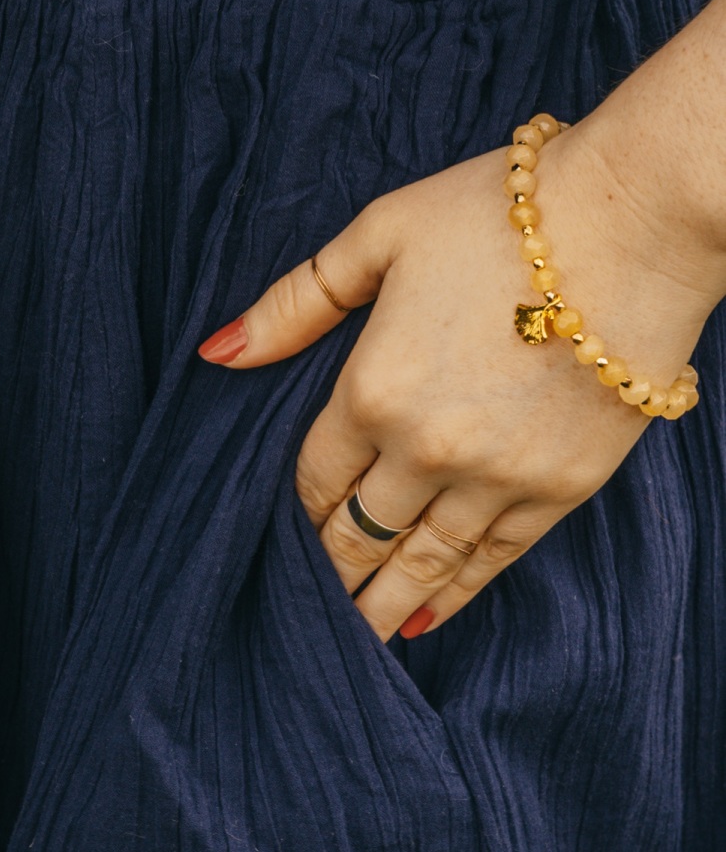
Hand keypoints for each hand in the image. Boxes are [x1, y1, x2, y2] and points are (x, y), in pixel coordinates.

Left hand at [198, 120, 713, 642]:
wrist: (632, 222)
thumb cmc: (496, 214)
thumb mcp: (380, 235)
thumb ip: (297, 302)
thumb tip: (218, 353)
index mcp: (372, 387)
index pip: (314, 476)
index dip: (295, 508)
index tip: (282, 533)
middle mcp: (428, 448)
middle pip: (359, 531)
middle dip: (328, 569)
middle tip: (302, 609)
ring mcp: (499, 475)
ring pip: (422, 562)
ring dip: (380, 603)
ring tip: (351, 637)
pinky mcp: (563, 487)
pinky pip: (494, 560)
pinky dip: (454, 594)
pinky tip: (424, 617)